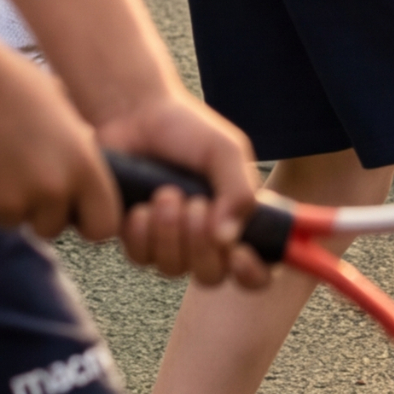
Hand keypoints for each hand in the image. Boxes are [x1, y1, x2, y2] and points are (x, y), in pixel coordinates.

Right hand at [0, 30, 126, 243]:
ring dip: (9, 203)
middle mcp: (51, 189)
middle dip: (41, 212)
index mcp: (82, 165)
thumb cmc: (14, 86)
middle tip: (25, 177)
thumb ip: (77, 153)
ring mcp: (11, 202)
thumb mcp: (64, 115)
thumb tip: (83, 181)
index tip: (77, 212)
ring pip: (15, 222)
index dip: (90, 220)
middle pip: (53, 228)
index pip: (103, 225)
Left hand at [101, 92, 276, 288]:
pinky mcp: (136, 241)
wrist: (136, 117)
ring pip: (173, 269)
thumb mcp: (225, 152)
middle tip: (193, 205)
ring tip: (164, 194)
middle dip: (200, 243)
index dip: (252, 274)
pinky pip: (140, 259)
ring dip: (169, 233)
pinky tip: (140, 206)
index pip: (257, 271)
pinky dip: (141, 233)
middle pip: (211, 276)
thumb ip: (238, 193)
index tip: (238, 254)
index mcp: (237, 219)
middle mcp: (206, 239)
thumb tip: (229, 240)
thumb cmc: (188, 131)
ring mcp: (169, 244)